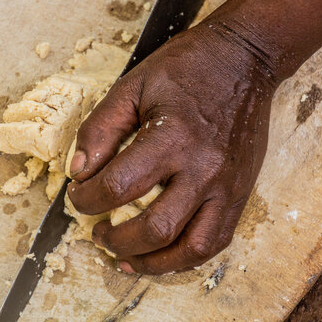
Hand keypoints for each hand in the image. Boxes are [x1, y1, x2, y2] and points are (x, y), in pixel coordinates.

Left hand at [66, 22, 276, 273]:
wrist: (244, 59)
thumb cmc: (186, 67)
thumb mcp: (132, 87)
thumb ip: (100, 129)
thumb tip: (77, 171)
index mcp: (171, 137)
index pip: (117, 186)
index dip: (86, 198)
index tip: (77, 193)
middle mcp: (203, 168)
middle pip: (154, 229)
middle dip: (115, 240)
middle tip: (97, 231)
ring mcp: (227, 185)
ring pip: (191, 248)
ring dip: (153, 263)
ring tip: (126, 259)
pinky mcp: (241, 192)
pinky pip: (217, 240)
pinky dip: (186, 256)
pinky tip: (164, 254)